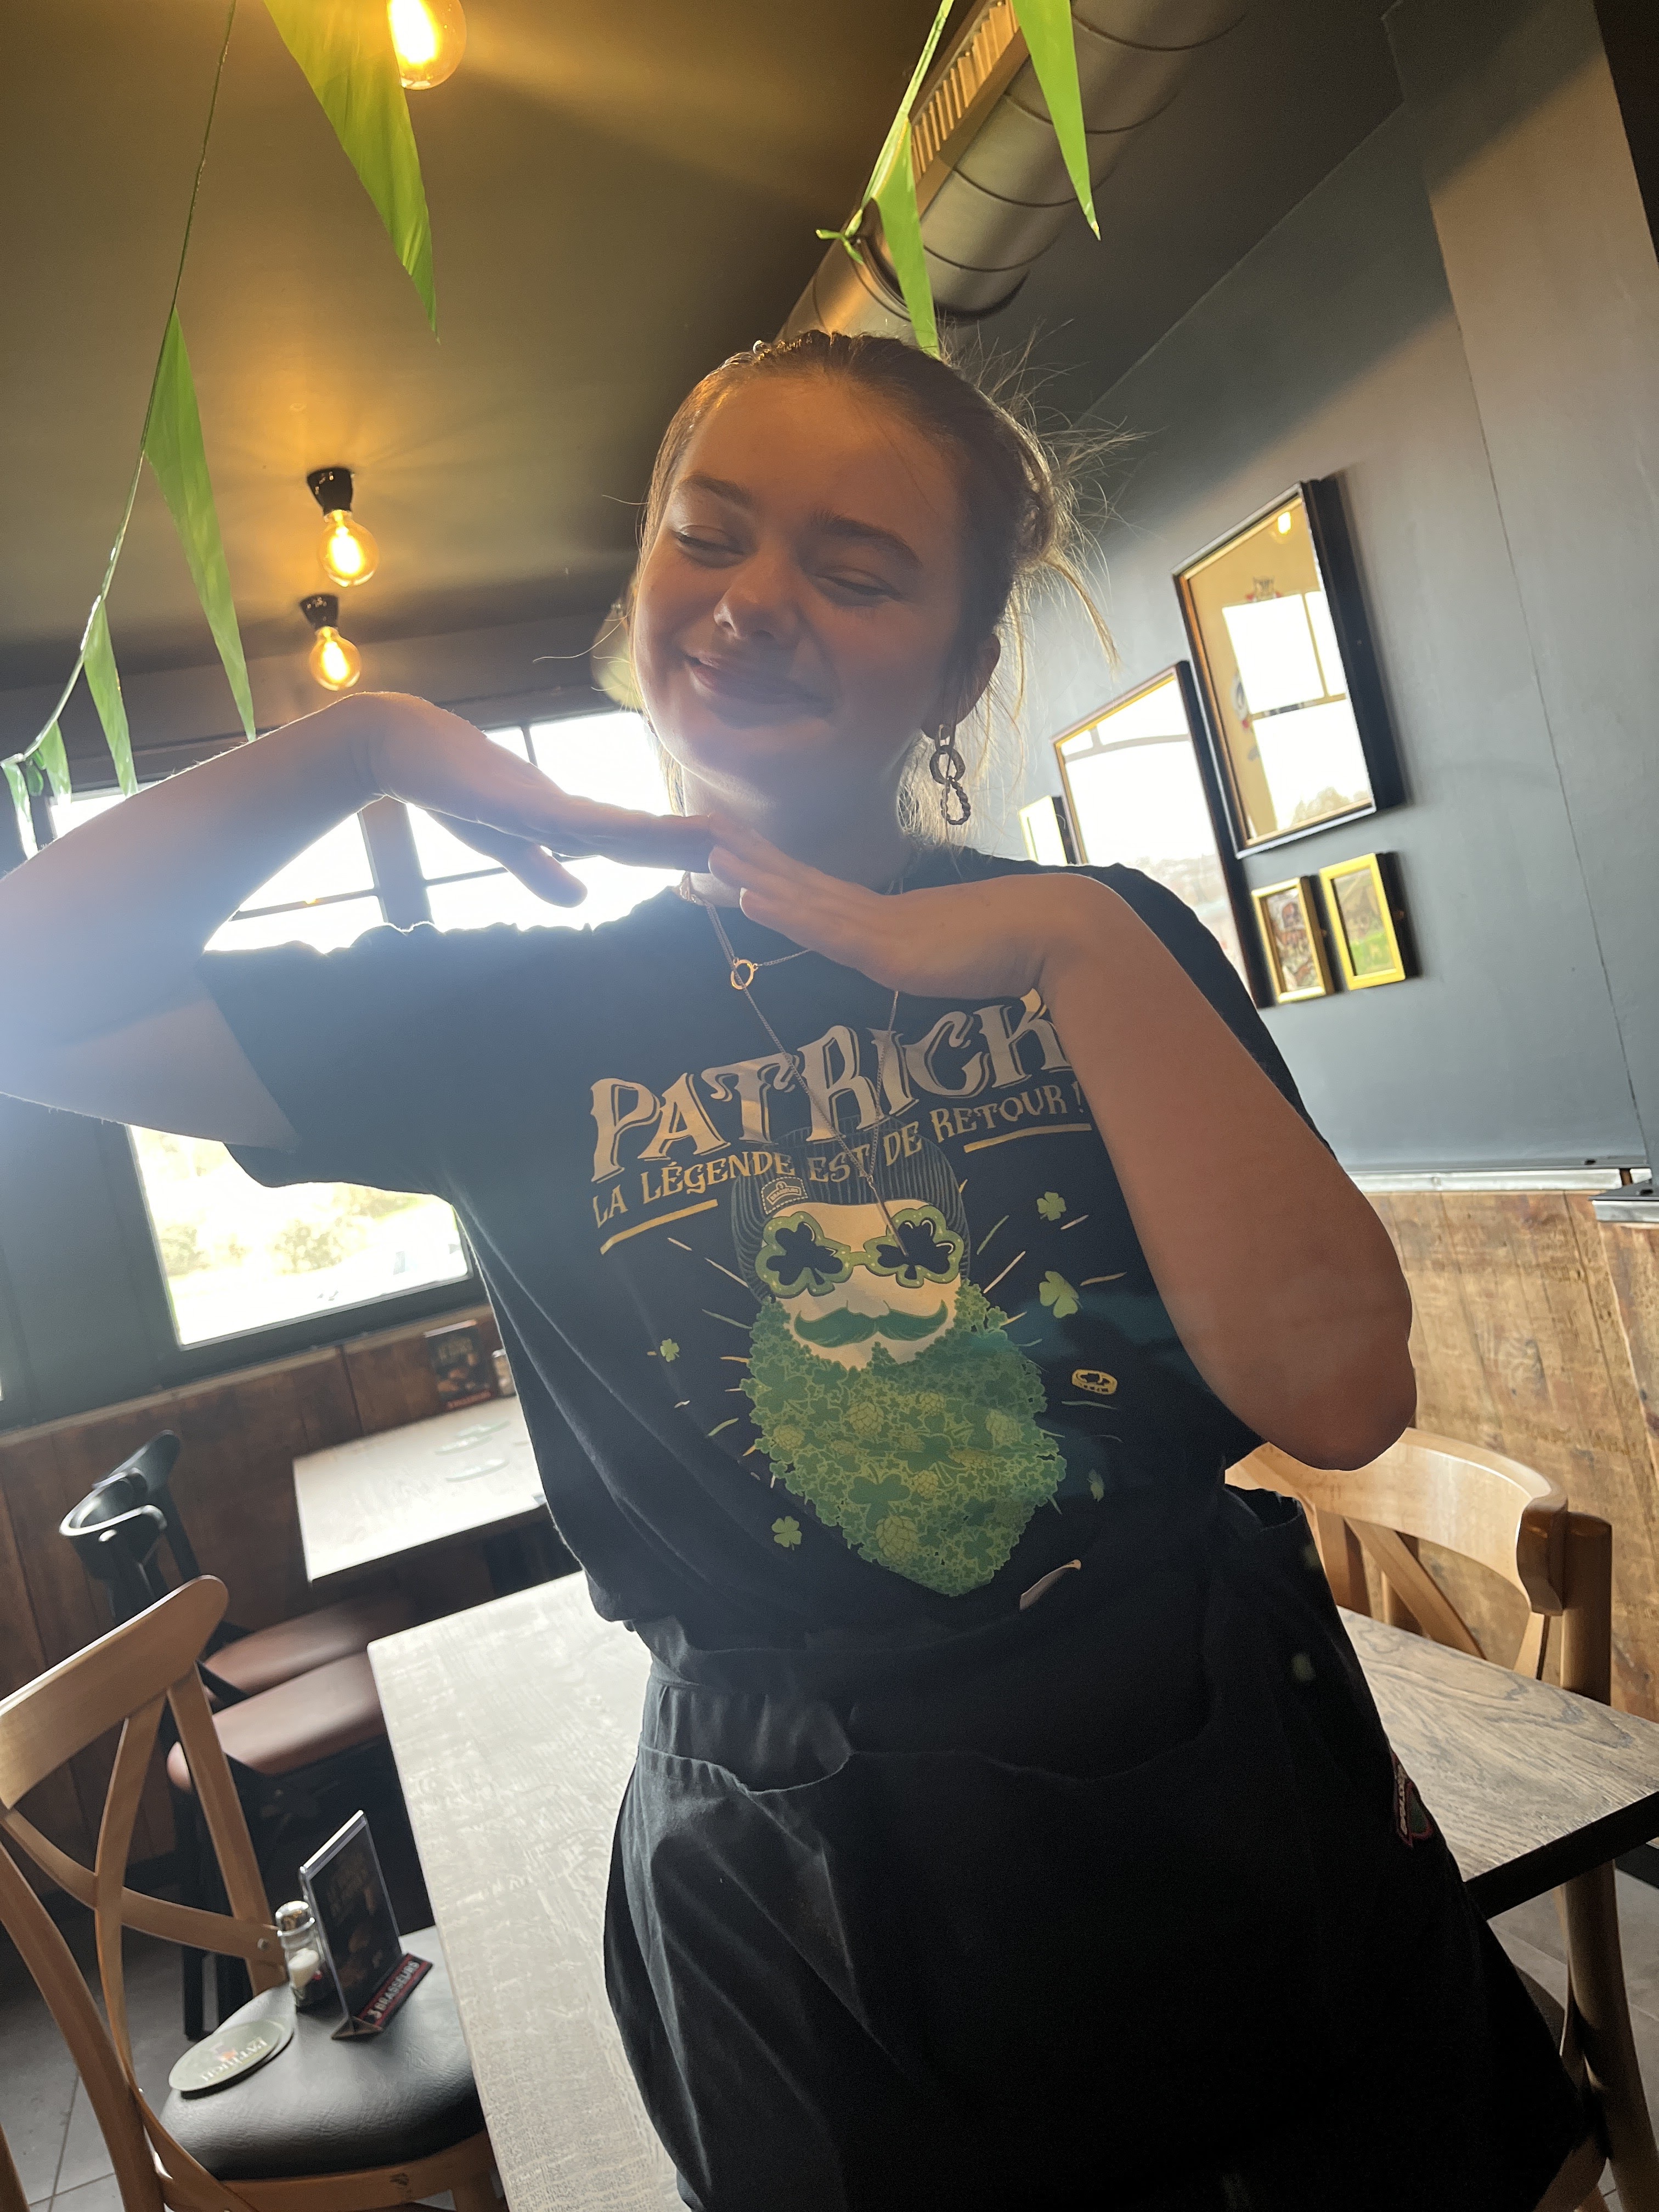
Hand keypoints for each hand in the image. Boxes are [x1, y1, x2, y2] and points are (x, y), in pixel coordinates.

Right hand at [349, 693, 713, 904]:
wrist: (402, 746)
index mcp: (571, 824)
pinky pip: (579, 821)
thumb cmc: (452, 790)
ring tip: (726, 840)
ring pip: (627, 825)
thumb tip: (584, 900)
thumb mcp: (504, 846)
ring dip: (675, 834)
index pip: (641, 846)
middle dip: (701, 846)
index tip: (733, 863)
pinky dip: (617, 829)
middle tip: (760, 853)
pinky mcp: (521, 802)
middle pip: (649, 835)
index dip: (686, 855)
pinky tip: (646, 833)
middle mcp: (572, 811)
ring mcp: (549, 804)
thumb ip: (543, 872)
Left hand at [706, 820, 1107, 998]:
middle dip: (754, 863)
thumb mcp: (960, 953)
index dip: (781, 875)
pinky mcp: (887, 948)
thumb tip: (926, 959)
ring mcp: (882, 928)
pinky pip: (823, 929)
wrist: (1056, 932)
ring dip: (755, 877)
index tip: (742, 857)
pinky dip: (783, 911)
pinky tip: (748, 897)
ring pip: (805, 900)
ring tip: (711, 854)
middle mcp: (880, 915)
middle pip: (805, 886)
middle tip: (705, 836)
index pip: (824, 895)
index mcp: (894, 918)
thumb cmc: (1020, 944)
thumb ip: (933, 954)